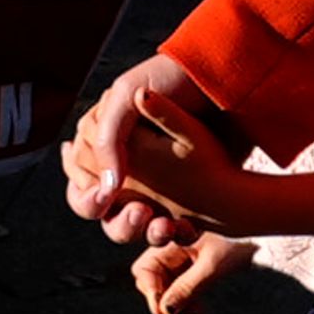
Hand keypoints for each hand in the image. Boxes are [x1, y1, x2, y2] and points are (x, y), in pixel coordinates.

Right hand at [63, 53, 210, 247]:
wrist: (232, 92)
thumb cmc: (176, 82)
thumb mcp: (129, 96)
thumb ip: (109, 137)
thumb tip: (107, 185)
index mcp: (108, 137)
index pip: (81, 176)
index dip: (88, 194)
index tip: (106, 198)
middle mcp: (126, 162)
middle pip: (103, 208)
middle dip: (119, 219)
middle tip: (140, 213)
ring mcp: (154, 181)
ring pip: (133, 222)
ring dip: (145, 229)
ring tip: (163, 223)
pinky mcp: (181, 196)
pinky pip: (166, 226)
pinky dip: (171, 231)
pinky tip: (182, 227)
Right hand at [132, 233, 256, 313]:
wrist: (267, 240)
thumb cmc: (240, 242)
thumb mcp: (213, 266)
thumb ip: (187, 287)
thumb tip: (165, 311)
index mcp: (171, 237)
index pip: (145, 268)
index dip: (151, 290)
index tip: (164, 310)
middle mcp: (173, 248)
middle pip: (154, 281)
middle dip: (164, 302)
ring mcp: (184, 259)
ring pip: (168, 289)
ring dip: (177, 307)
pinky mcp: (195, 270)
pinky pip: (183, 291)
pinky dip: (188, 304)